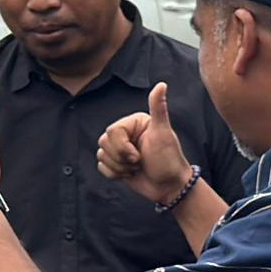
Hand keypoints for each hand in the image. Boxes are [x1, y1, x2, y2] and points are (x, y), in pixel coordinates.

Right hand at [94, 81, 194, 207]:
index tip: (139, 155)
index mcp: (134, 123)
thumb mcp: (163, 133)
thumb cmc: (168, 159)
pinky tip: (129, 174)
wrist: (169, 187)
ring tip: (136, 168)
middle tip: (139, 162)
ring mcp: (120, 149)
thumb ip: (158, 108)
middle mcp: (126, 134)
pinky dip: (114, 174)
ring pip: (101, 155)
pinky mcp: (116, 163)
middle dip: (121, 158)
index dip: (122, 147)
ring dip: (119, 167)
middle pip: (103, 142)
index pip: (112, 131)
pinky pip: (101, 166)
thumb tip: (162, 84)